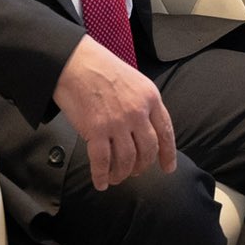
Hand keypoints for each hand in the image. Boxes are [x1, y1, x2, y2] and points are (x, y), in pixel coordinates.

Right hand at [51, 36, 176, 190]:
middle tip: (135, 172)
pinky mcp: (96, 130)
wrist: (75, 62)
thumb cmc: (102, 68)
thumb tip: (145, 128)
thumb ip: (143, 104)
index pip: (166, 132)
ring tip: (117, 177)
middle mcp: (138, 112)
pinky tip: (101, 182)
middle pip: (148, 150)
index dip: (168, 154)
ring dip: (122, 173)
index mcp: (151, 98)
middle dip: (142, 166)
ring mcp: (118, 123)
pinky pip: (102, 162)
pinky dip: (102, 176)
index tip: (168, 168)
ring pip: (127, 159)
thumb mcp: (135, 81)